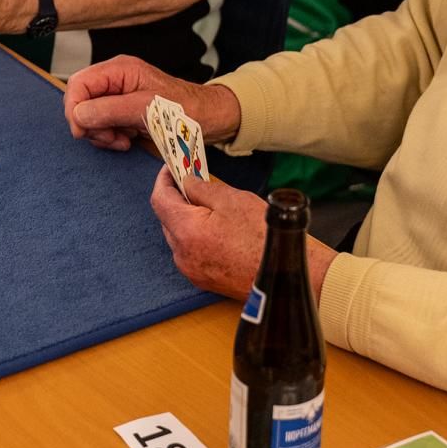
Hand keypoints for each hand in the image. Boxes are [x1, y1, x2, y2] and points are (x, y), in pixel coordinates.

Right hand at [63, 54, 240, 149]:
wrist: (210, 121)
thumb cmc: (187, 111)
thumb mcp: (148, 110)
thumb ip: (110, 110)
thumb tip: (78, 115)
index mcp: (120, 69)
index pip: (78, 84)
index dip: (74, 108)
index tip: (83, 131)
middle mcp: (115, 80)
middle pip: (79, 100)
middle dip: (89, 123)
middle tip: (110, 138)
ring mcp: (118, 97)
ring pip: (88, 116)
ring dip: (100, 133)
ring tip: (123, 140)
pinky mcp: (122, 112)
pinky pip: (101, 125)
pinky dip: (109, 137)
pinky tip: (127, 140)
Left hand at [150, 171, 335, 300]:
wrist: (286, 274)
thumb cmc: (263, 235)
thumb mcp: (232, 200)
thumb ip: (201, 188)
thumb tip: (186, 182)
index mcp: (186, 231)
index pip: (160, 200)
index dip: (163, 180)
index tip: (170, 167)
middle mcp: (182, 254)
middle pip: (167, 219)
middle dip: (176, 198)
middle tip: (191, 180)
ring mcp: (191, 270)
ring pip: (178, 236)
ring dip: (186, 218)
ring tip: (206, 203)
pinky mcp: (203, 280)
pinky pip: (191, 251)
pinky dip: (196, 236)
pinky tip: (214, 227)